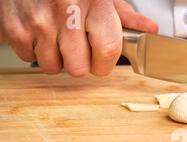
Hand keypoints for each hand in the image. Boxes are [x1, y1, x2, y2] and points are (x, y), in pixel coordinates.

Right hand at [0, 0, 157, 76]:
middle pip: (78, 69)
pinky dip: (34, 50)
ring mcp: (39, 22)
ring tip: (58, 38)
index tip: (102, 62)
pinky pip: (29, 58)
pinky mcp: (16, 28)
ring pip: (53, 67)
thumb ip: (126, 16)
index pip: (108, 51)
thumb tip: (150, 29)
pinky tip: (40, 33)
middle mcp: (67, 13)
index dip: (106, 64)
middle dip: (80, 63)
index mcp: (95, 4)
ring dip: (57, 59)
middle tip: (77, 48)